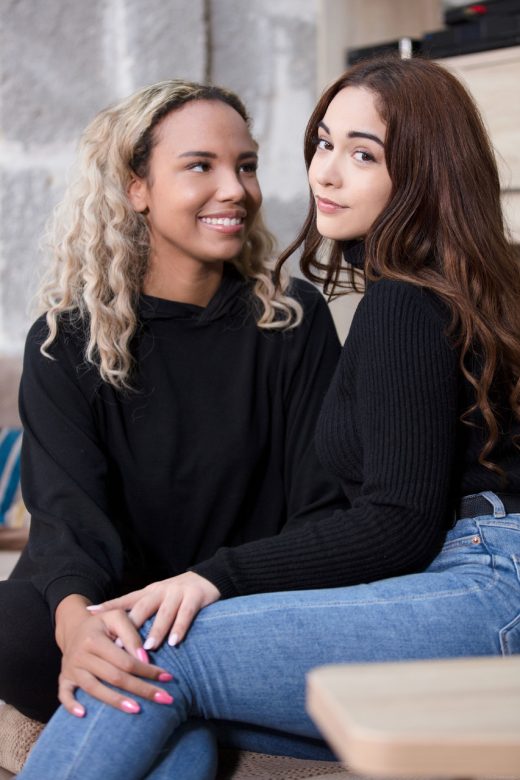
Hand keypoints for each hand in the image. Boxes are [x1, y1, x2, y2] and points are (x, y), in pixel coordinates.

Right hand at [55, 595, 174, 716]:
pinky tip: (84, 715)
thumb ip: (132, 634)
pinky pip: (64, 694)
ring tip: (137, 710)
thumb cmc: (102, 623)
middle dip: (141, 689)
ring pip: (94, 689)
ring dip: (116, 702)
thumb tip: (144, 659)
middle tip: (164, 699)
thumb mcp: (117, 617)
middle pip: (114, 677)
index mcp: (94, 640)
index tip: (168, 677)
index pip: (126, 660)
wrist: (74, 626)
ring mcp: (71, 669)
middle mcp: (81, 655)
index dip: (147, 670)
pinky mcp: (64, 678)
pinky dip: (71, 705)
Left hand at [88, 572, 220, 649]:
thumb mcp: (155, 597)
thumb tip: (107, 623)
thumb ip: (136, 608)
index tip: (90, 615)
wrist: (208, 578)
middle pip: (142, 608)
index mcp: (148, 592)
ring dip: (155, 631)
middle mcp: (160, 591)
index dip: (108, 607)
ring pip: (164, 613)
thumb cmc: (176, 593)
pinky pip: (186, 614)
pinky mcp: (195, 597)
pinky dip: (179, 628)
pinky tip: (174, 642)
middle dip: (130, 626)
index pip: (126, 600)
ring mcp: (178, 593)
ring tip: (147, 648)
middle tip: (117, 645)